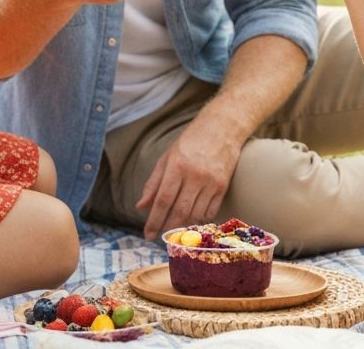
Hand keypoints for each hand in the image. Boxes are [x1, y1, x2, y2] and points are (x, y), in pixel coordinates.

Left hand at [136, 119, 241, 239]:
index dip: (154, 220)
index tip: (147, 234)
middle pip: (179, 211)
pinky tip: (192, 218)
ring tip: (174, 228)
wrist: (222, 127)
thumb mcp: (168, 156)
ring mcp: (211, 181)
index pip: (163, 200)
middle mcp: (194, 174)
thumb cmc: (191, 141)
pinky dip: (199, 220)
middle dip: (167, 227)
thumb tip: (140, 206)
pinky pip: (210, 212)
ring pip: (195, 215)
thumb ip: (154, 182)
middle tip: (160, 236)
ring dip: (183, 226)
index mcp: (177, 165)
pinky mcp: (223, 186)